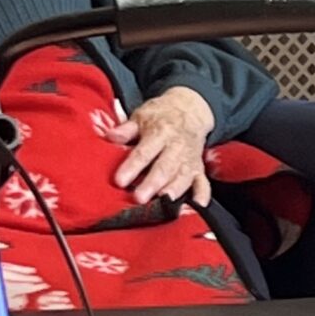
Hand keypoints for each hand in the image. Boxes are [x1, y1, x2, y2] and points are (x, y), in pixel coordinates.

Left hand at [104, 88, 214, 205]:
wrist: (191, 110)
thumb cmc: (161, 116)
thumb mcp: (142, 116)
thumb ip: (126, 129)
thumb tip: (111, 136)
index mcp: (160, 132)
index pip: (144, 152)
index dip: (132, 167)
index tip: (120, 181)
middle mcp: (177, 147)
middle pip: (165, 167)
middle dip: (153, 183)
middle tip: (139, 198)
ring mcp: (189, 159)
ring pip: (183, 176)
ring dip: (174, 190)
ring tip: (164, 203)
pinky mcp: (199, 168)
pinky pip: (203, 183)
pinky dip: (202, 195)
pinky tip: (197, 205)